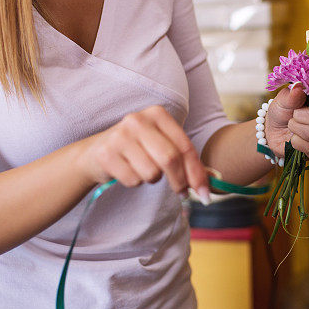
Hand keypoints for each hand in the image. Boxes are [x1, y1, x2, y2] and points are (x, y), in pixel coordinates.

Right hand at [78, 106, 209, 200]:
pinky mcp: (106, 153)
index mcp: (157, 114)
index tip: (205, 194)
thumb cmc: (137, 150)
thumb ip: (186, 160)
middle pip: (170, 159)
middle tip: (182, 193)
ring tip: (142, 170)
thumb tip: (213, 180)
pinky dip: (134, 182)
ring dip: (152, 179)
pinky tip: (126, 171)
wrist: (94, 153)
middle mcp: (138, 120)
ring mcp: (120, 135)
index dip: (197, 173)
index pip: (185, 146)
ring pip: (152, 172)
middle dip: (180, 182)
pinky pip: (134, 180)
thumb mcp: (162, 146)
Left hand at [264, 85, 308, 158]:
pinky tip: (295, 138)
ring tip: (293, 125)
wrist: (274, 131)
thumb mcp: (284, 99)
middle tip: (294, 114)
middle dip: (302, 117)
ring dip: (296, 129)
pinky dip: (297, 142)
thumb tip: (298, 88)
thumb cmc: (284, 111)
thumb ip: (291, 95)